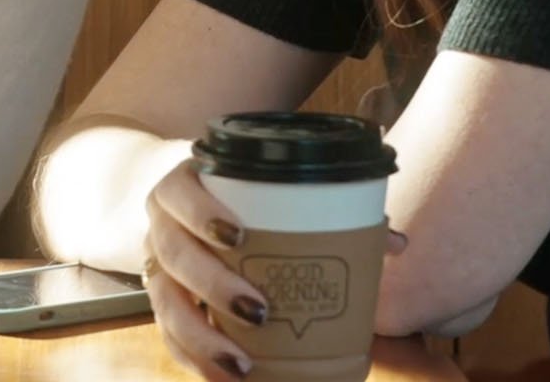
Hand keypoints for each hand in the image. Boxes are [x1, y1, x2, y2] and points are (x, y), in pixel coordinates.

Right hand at [142, 158, 405, 379]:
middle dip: (212, 284)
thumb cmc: (241, 204)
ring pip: (164, 303)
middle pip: (173, 253)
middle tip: (259, 308)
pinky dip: (195, 360)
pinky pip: (167, 336)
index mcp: (183, 188)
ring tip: (242, 363)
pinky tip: (226, 378)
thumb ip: (327, 213)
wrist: (189, 216)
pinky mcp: (161, 304)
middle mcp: (161, 226)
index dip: (201, 211)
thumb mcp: (269, 197)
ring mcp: (156, 267)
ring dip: (201, 337)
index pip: (179, 191)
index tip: (239, 233)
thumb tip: (393, 241)